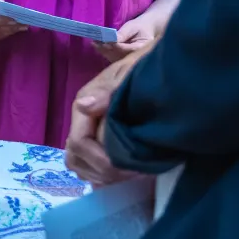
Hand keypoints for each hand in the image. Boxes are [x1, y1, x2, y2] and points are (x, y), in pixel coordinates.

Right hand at [65, 52, 145, 184]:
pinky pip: (89, 165)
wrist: (162, 62)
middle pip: (75, 157)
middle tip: (134, 175)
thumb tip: (83, 107)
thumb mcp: (130, 72)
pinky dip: (103, 176)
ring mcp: (91, 129)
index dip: (101, 161)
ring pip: (78, 163)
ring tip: (130, 176)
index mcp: (86, 103)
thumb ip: (108, 90)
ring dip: (101, 176)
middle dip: (102, 172)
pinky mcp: (100, 137)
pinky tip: (125, 176)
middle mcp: (84, 119)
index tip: (132, 169)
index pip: (79, 142)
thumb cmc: (146, 67)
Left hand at [95, 17, 157, 62]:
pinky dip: (104, 52)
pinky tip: (97, 46)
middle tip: (95, 42)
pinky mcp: (124, 61)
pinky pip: (113, 58)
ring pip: (115, 59)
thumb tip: (112, 39)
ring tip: (94, 43)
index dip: (116, 45)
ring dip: (103, 51)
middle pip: (120, 56)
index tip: (105, 40)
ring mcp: (130, 61)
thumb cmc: (140, 27)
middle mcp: (137, 58)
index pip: (128, 49)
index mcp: (143, 48)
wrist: (146, 31)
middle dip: (107, 49)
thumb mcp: (133, 27)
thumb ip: (123, 33)